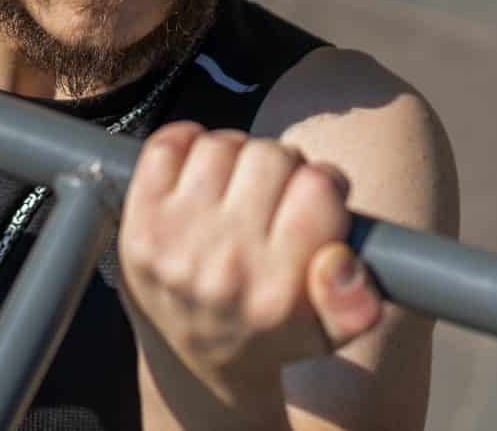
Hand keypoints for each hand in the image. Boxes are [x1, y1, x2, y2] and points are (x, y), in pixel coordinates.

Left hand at [118, 122, 382, 411]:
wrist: (193, 353)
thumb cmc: (267, 330)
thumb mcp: (329, 332)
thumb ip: (357, 303)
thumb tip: (339, 261)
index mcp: (278, 292)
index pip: (318, 188)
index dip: (326, 182)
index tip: (319, 196)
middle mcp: (225, 266)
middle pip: (271, 156)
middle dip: (283, 165)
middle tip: (277, 189)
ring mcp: (175, 242)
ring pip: (221, 146)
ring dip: (236, 155)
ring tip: (239, 183)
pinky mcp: (139, 224)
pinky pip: (164, 147)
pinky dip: (185, 144)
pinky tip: (201, 169)